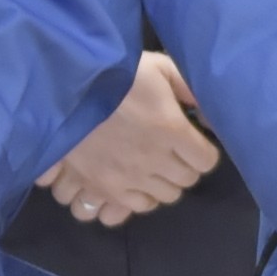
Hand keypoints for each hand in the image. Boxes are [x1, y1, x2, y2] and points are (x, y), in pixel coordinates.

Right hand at [41, 53, 224, 225]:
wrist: (65, 86)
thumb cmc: (114, 73)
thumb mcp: (159, 67)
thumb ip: (189, 90)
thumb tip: (211, 117)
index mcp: (171, 129)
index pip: (206, 160)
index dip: (204, 151)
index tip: (195, 142)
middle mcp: (154, 160)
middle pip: (186, 180)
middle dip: (185, 166)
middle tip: (174, 152)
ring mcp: (128, 177)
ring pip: (163, 197)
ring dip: (163, 183)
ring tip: (153, 167)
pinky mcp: (103, 187)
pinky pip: (134, 208)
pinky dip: (139, 198)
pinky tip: (134, 183)